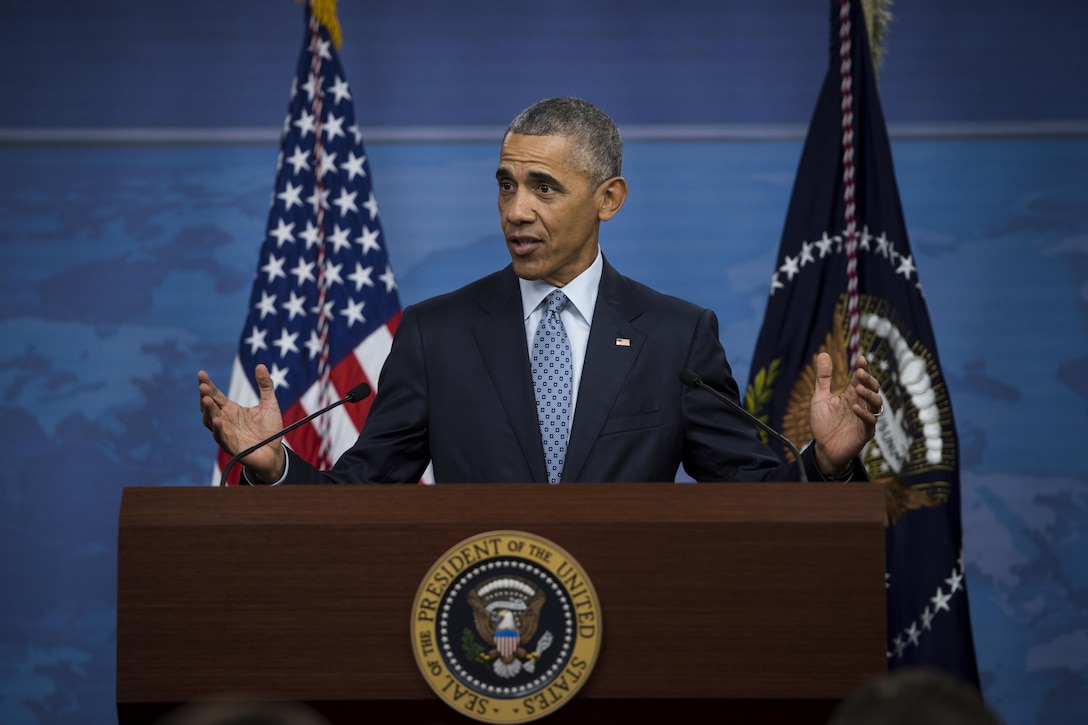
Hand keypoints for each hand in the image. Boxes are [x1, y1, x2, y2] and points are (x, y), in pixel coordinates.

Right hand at [198, 364, 287, 481]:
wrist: (275, 453)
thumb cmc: (270, 430)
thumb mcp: (270, 404)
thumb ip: (265, 386)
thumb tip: (260, 365)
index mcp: (231, 410)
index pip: (215, 395)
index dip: (208, 385)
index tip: (201, 373)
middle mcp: (225, 420)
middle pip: (209, 406)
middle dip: (205, 396)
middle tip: (203, 385)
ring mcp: (226, 433)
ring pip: (210, 421)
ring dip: (208, 411)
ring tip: (207, 399)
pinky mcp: (231, 446)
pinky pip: (221, 437)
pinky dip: (217, 429)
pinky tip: (216, 420)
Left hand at [809, 352, 881, 475]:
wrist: (823, 449)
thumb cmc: (823, 424)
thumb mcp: (820, 398)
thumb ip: (823, 378)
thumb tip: (823, 353)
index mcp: (852, 395)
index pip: (862, 379)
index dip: (863, 368)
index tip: (860, 358)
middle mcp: (861, 405)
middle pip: (872, 389)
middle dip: (868, 379)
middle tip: (860, 372)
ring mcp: (865, 418)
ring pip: (876, 404)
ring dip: (869, 395)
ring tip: (859, 388)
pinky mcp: (865, 433)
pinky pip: (870, 422)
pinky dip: (864, 415)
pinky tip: (855, 408)